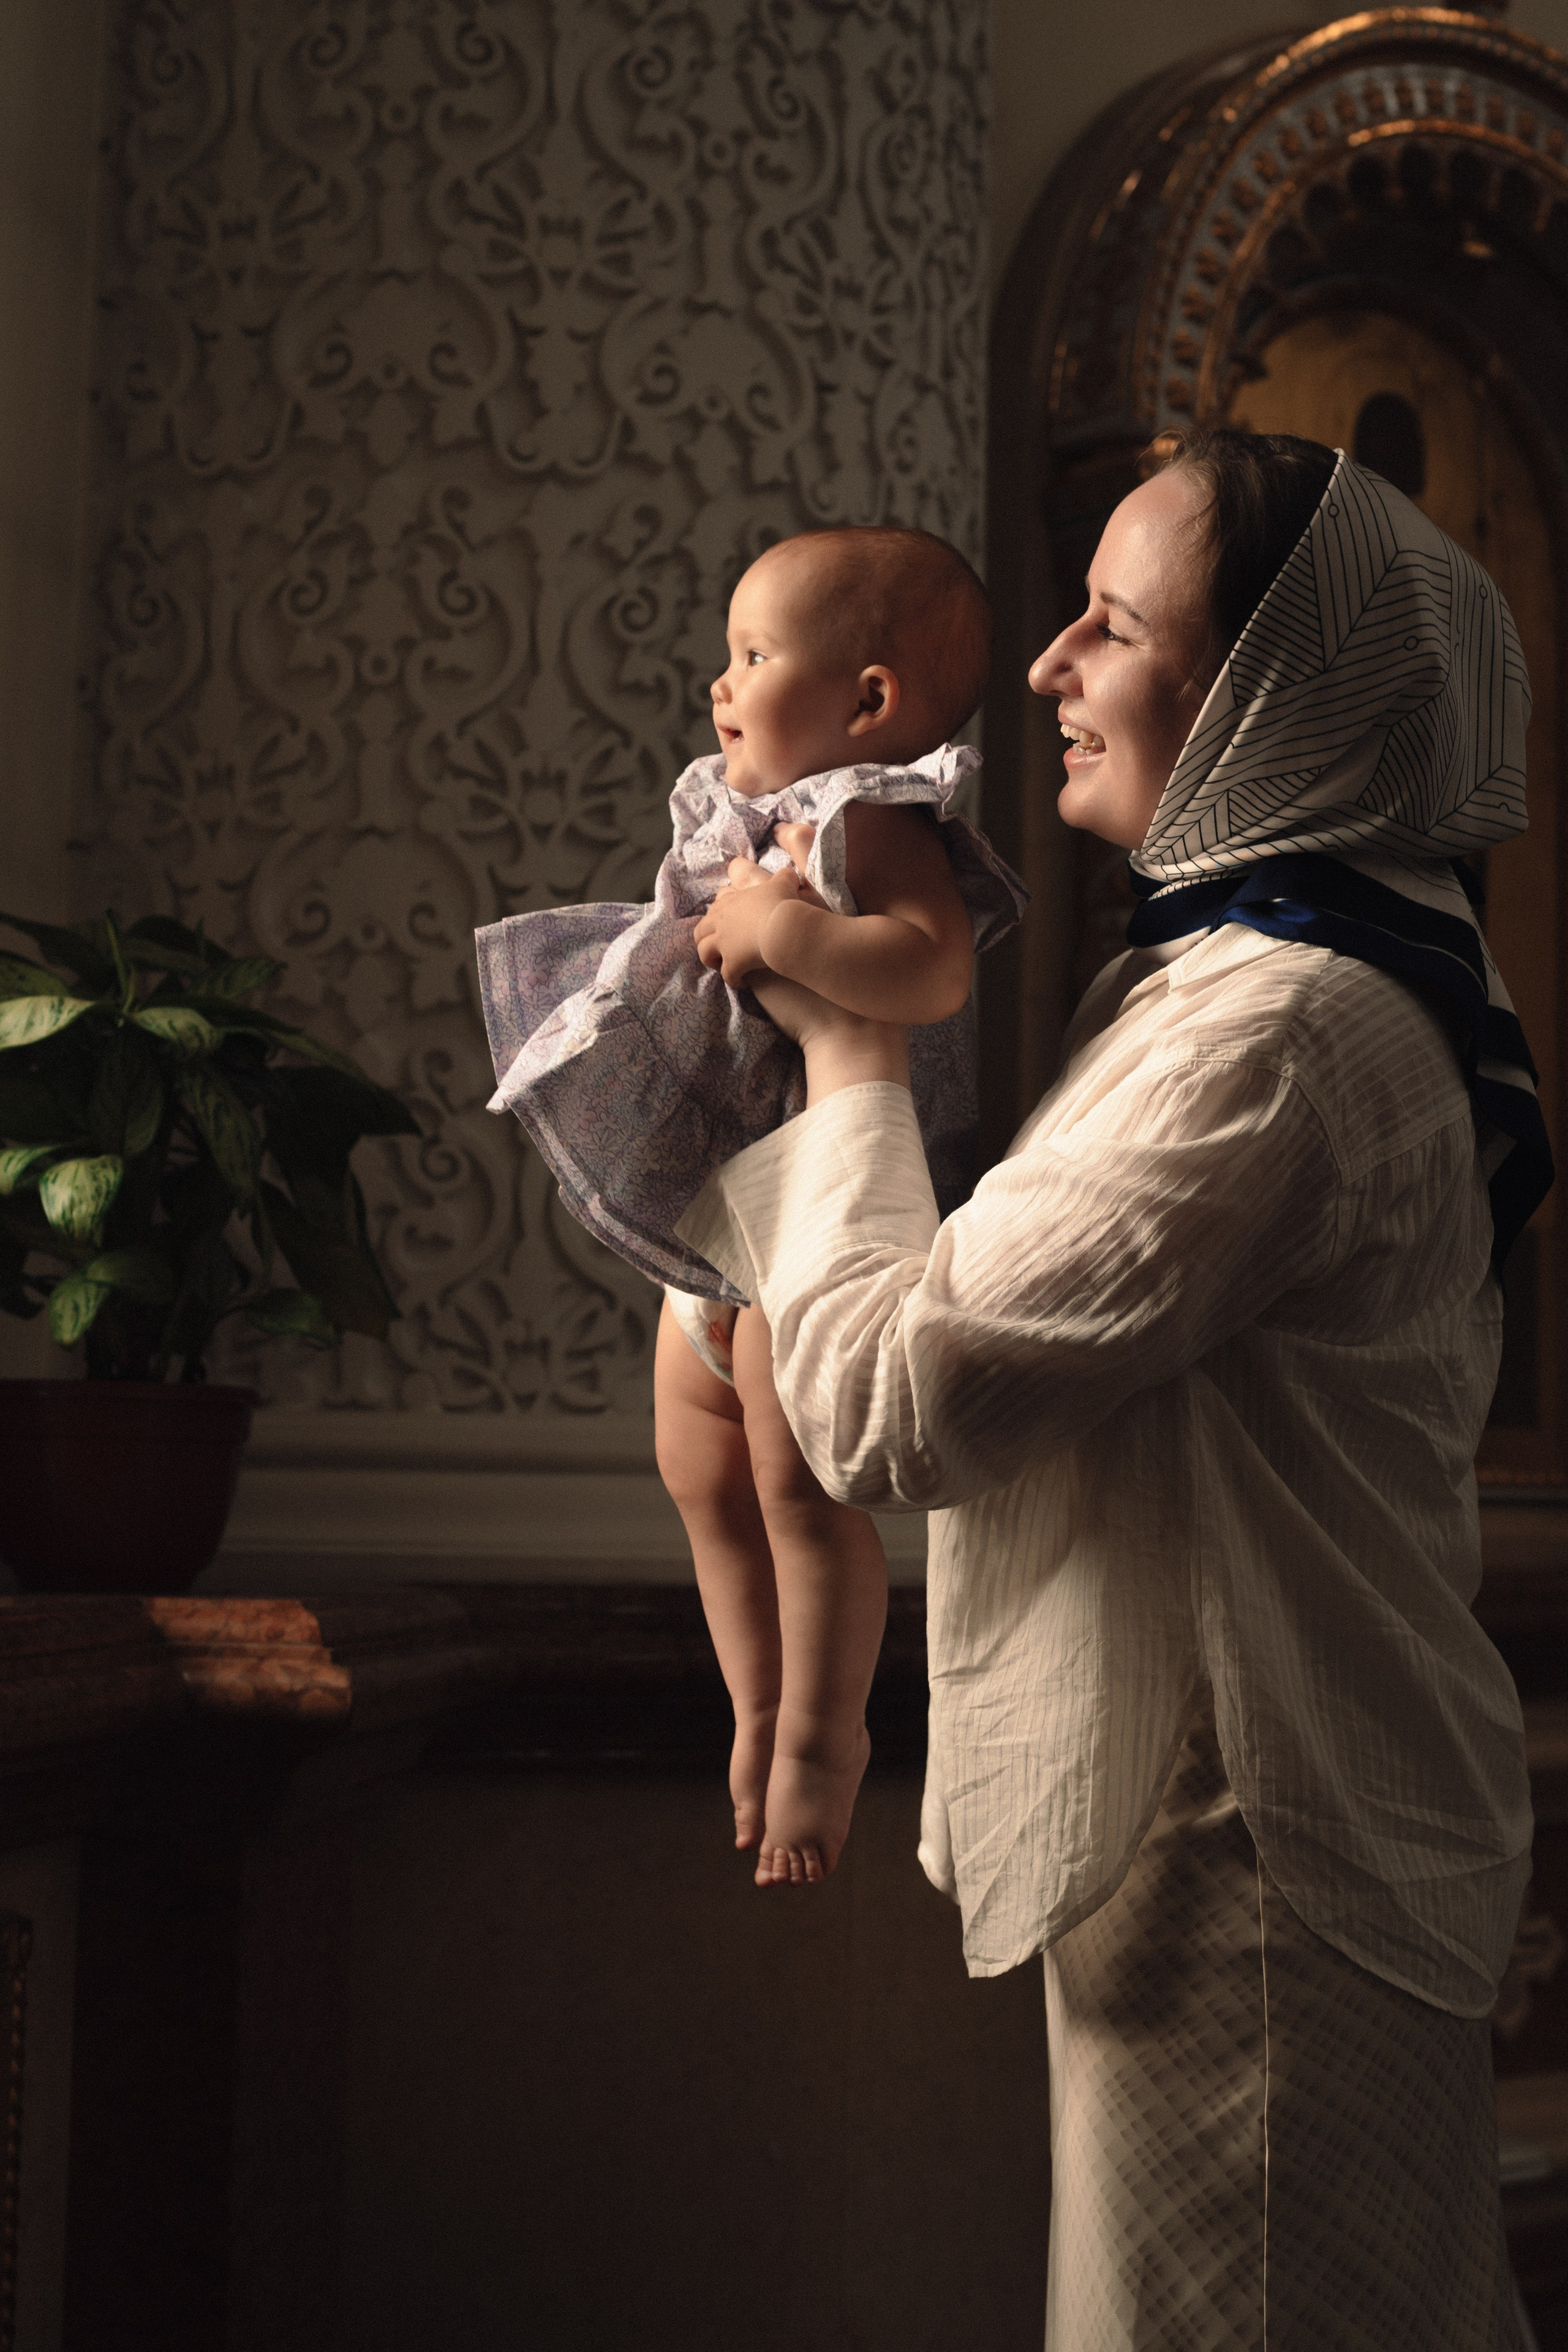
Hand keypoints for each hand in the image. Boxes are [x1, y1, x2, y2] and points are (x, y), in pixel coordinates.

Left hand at [694, 860, 822, 986]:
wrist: (783, 926)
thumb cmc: (782, 903)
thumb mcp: (785, 883)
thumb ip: (786, 877)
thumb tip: (792, 875)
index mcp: (730, 902)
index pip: (715, 906)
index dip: (719, 914)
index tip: (728, 922)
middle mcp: (722, 922)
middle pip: (701, 931)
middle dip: (706, 939)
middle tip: (719, 947)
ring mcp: (724, 943)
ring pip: (705, 953)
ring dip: (711, 959)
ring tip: (722, 965)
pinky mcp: (733, 962)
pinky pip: (727, 975)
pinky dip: (732, 980)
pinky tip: (741, 982)